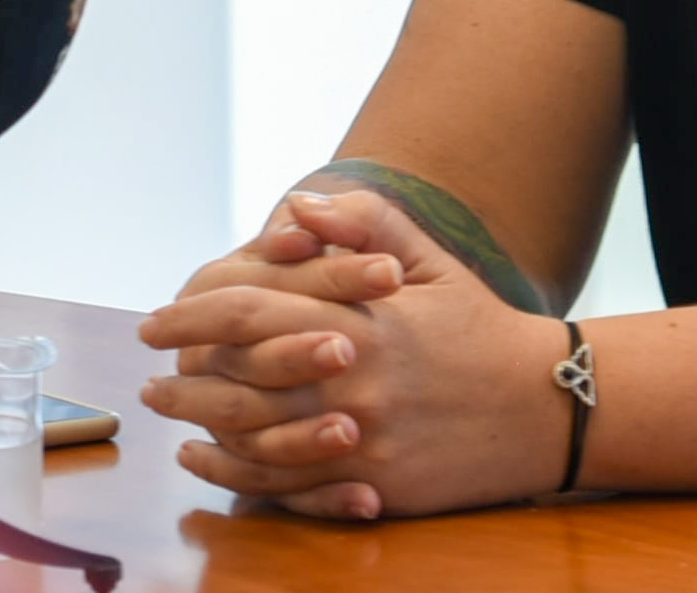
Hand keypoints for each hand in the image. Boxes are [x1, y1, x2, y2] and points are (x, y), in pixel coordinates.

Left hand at [136, 186, 575, 520]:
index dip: (188, 314)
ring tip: (168, 411)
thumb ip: (362, 224)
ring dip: (197, 423)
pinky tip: (209, 460)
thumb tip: (295, 210)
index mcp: (356, 318)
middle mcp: (351, 379)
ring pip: (252, 437)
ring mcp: (361, 439)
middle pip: (235, 379)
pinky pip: (287, 485)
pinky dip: (236, 474)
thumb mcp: (428, 260)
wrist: (547, 406)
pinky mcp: (375, 485)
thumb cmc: (479, 326)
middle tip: (149, 372)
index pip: (245, 311)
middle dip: (181, 373)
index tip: (154, 320)